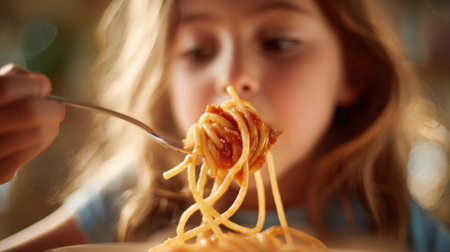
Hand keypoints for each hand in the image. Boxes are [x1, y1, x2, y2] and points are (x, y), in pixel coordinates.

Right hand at [0, 64, 65, 183]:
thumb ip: (10, 79)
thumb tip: (43, 87)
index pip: (7, 88)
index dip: (35, 85)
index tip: (44, 87)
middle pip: (29, 112)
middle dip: (52, 108)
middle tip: (56, 108)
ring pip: (36, 134)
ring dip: (51, 126)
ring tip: (50, 123)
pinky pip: (29, 155)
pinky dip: (39, 144)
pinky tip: (35, 140)